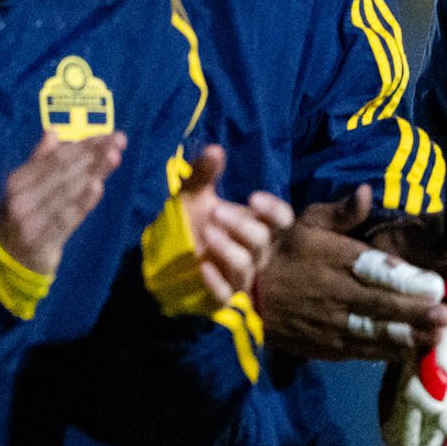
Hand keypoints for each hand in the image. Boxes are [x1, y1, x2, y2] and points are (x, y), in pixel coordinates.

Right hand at [0, 131, 124, 276]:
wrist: (12, 261)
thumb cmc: (25, 216)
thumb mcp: (25, 188)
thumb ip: (39, 160)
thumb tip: (52, 132)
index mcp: (17, 181)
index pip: (56, 158)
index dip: (83, 145)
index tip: (108, 135)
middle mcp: (20, 199)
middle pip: (64, 172)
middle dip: (94, 154)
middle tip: (119, 140)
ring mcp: (29, 221)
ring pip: (68, 192)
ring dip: (93, 172)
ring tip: (114, 157)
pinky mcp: (40, 241)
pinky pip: (66, 219)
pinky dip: (82, 202)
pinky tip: (98, 187)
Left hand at [177, 144, 293, 301]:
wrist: (164, 259)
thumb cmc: (191, 223)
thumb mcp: (194, 195)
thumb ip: (205, 173)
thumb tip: (215, 149)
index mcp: (257, 225)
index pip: (282, 220)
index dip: (274, 210)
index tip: (253, 198)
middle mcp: (255, 252)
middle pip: (263, 241)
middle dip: (243, 226)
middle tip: (216, 213)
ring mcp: (240, 275)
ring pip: (246, 265)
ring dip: (229, 249)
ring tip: (207, 233)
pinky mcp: (222, 296)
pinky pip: (226, 293)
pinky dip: (216, 280)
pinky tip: (203, 266)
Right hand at [253, 185, 446, 360]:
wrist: (245, 294)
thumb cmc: (282, 252)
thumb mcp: (306, 222)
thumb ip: (340, 212)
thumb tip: (366, 192)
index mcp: (335, 259)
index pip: (376, 270)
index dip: (406, 280)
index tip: (433, 285)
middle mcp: (336, 292)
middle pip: (381, 303)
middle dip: (416, 312)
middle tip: (445, 315)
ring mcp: (330, 323)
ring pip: (374, 331)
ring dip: (407, 336)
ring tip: (436, 337)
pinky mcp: (325, 346)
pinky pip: (359, 350)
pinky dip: (384, 352)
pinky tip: (408, 351)